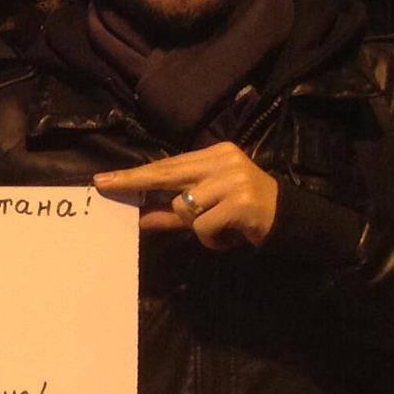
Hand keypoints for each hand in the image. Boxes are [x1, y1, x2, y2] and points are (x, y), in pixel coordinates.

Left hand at [93, 143, 278, 249]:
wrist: (290, 221)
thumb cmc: (243, 214)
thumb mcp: (207, 210)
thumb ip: (172, 214)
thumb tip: (139, 218)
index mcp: (215, 155)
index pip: (166, 165)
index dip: (134, 175)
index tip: (104, 180)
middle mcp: (223, 161)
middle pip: (167, 173)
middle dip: (134, 182)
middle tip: (103, 185)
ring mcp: (233, 179)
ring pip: (184, 207)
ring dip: (196, 226)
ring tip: (220, 227)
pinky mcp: (240, 202)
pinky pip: (203, 226)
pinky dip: (211, 238)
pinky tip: (229, 236)